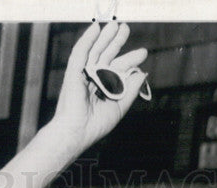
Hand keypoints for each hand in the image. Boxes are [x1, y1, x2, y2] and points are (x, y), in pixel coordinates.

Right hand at [49, 22, 147, 154]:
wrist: (77, 133)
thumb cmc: (95, 125)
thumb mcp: (120, 106)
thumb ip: (131, 90)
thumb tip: (143, 73)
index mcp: (103, 88)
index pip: (118, 69)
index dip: (130, 60)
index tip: (143, 53)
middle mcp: (93, 80)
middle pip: (106, 56)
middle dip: (116, 42)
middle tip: (126, 28)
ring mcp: (83, 75)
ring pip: (94, 51)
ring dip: (104, 37)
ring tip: (115, 25)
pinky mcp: (73, 73)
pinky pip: (80, 53)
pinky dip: (87, 40)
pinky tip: (95, 28)